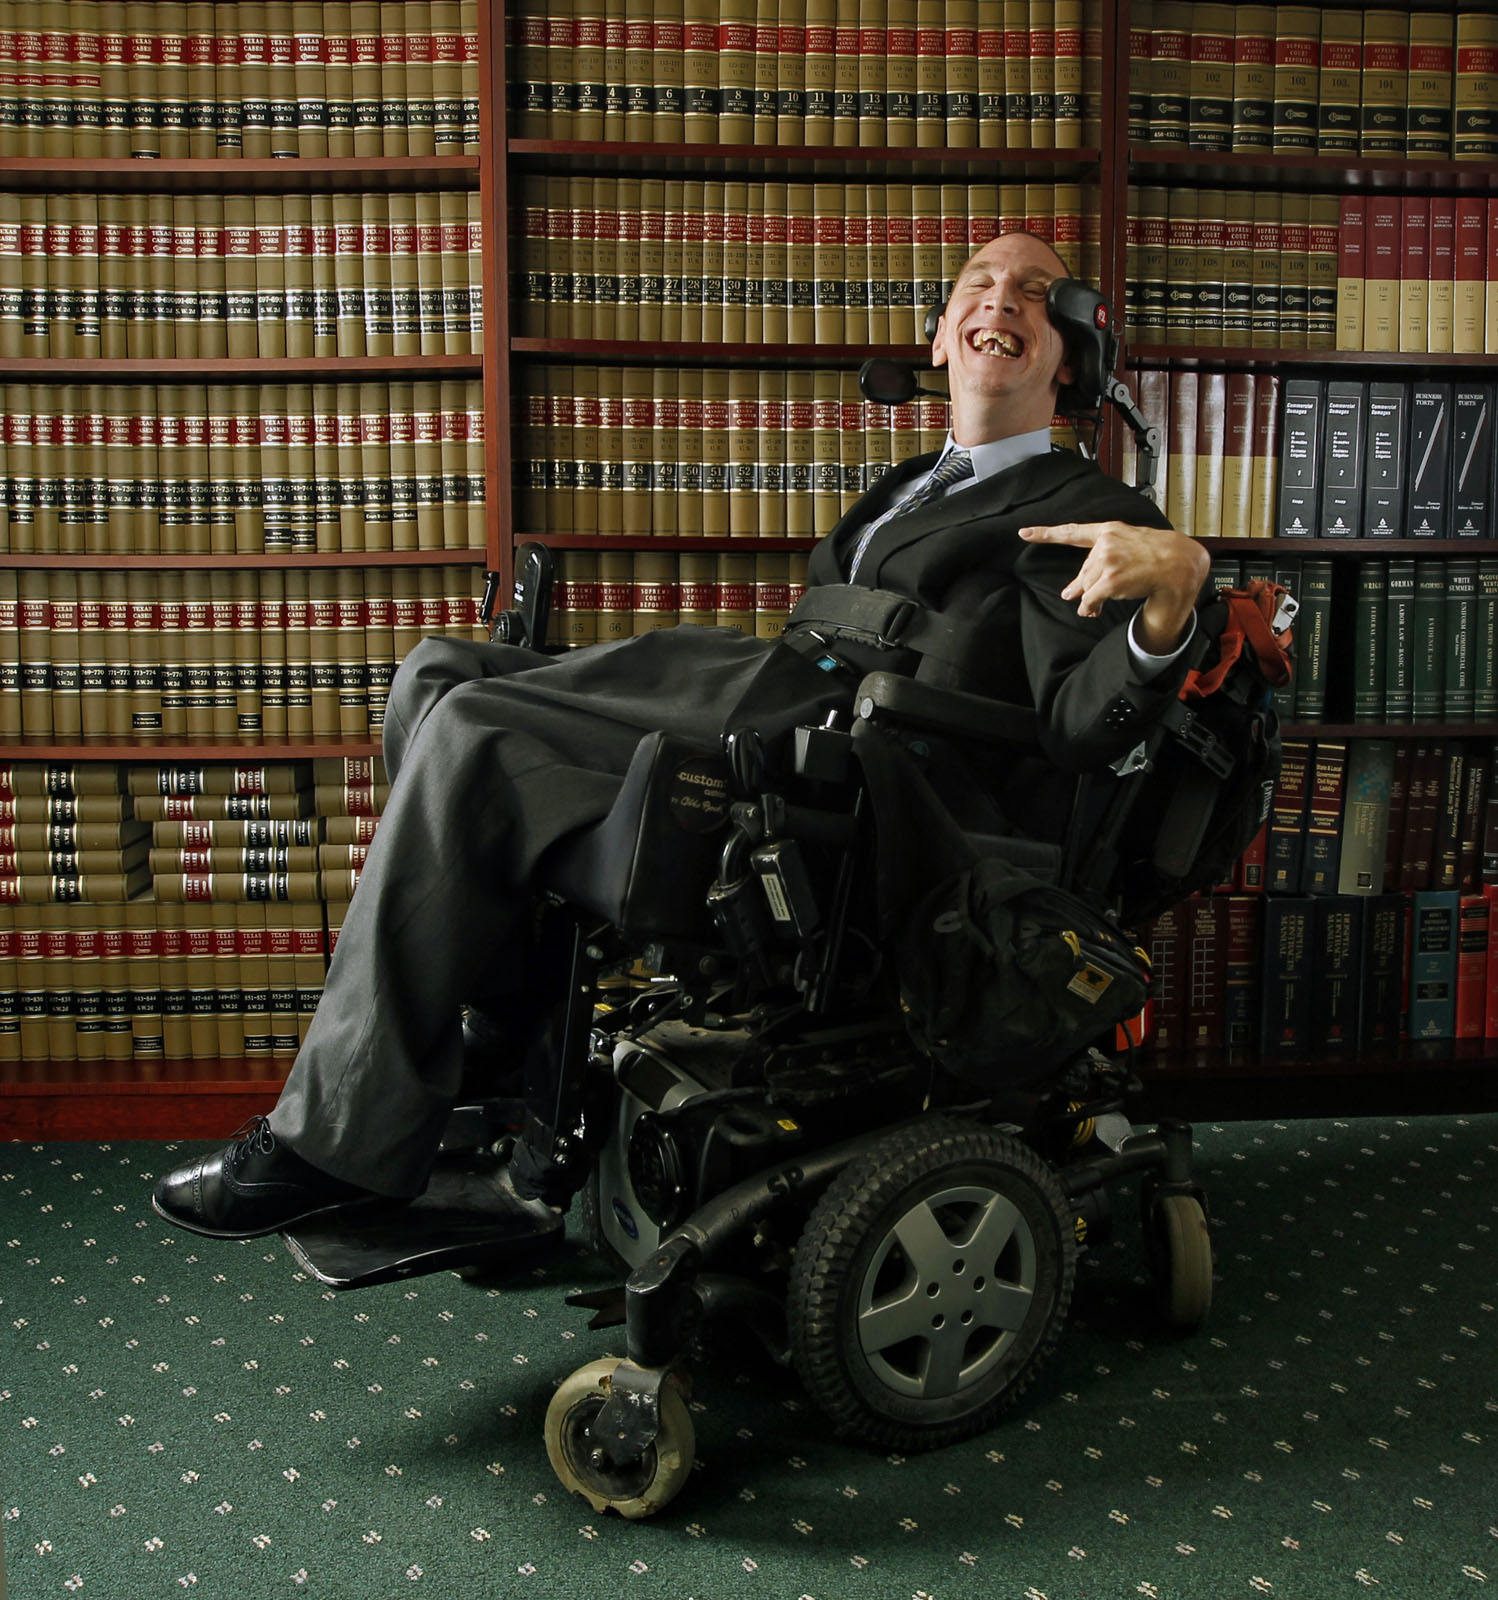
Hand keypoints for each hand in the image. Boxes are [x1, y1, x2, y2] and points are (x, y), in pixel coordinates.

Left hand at [1017, 520, 1208, 653]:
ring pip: (1084, 586)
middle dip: (1082, 585)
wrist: (1177, 563)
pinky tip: (1092, 611)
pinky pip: (1090, 598)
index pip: (1071, 532)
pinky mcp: (1110, 579)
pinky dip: (1089, 607)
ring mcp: (1107, 560)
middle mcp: (1105, 543)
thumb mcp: (1129, 545)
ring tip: (1093, 605)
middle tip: (1073, 594)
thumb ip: (1102, 560)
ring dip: (1087, 599)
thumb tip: (1074, 592)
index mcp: (1108, 530)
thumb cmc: (1156, 554)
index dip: (1045, 533)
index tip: (1023, 533)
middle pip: (1082, 570)